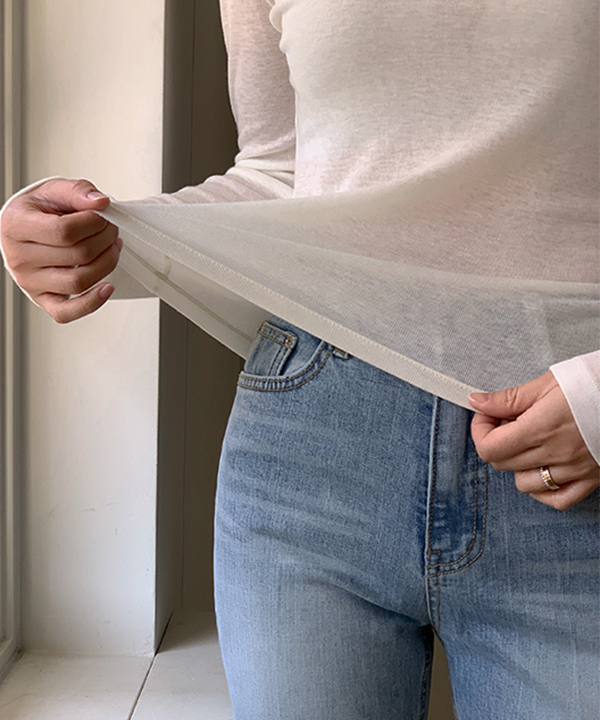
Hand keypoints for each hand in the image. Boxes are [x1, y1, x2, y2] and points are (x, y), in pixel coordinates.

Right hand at [1, 177, 121, 322]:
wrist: (21, 229)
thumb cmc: (37, 211)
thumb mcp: (53, 190)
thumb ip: (78, 191)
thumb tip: (101, 202)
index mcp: (16, 226)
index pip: (64, 231)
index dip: (93, 224)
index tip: (103, 216)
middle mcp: (19, 257)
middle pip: (77, 256)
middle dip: (105, 240)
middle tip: (111, 229)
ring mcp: (29, 282)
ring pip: (78, 282)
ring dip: (107, 264)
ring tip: (112, 248)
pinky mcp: (42, 299)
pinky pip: (66, 313)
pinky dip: (91, 303)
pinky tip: (107, 287)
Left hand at [469, 372, 599, 509]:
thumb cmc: (593, 383)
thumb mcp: (547, 383)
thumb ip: (509, 398)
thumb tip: (477, 402)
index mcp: (540, 427)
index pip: (489, 448)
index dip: (480, 431)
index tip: (487, 416)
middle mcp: (556, 453)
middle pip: (502, 464)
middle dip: (496, 443)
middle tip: (506, 423)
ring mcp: (574, 470)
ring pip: (525, 485)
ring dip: (517, 466)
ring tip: (527, 444)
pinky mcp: (591, 479)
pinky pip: (557, 499)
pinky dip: (543, 490)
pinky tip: (542, 469)